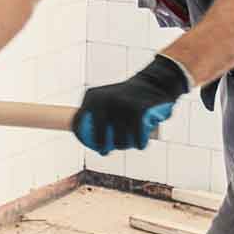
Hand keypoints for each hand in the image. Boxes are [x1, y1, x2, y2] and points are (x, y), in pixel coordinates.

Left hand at [72, 55, 190, 154]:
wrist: (152, 82)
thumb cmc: (124, 95)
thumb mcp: (105, 97)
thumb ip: (94, 111)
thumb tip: (80, 132)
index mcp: (93, 96)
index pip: (81, 121)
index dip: (81, 136)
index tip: (93, 145)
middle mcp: (105, 99)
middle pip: (100, 133)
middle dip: (102, 146)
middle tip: (105, 152)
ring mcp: (121, 104)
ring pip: (120, 136)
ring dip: (122, 145)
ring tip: (123, 146)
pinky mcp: (138, 109)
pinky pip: (137, 134)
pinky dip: (140, 142)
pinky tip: (140, 146)